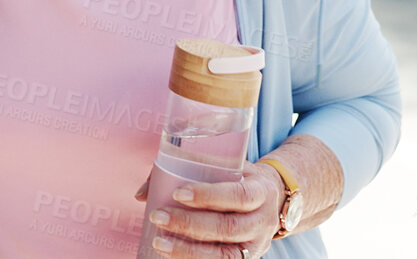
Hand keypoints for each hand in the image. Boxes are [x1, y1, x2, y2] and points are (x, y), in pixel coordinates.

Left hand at [138, 162, 283, 257]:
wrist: (273, 201)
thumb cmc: (237, 179)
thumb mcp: (224, 166)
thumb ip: (184, 170)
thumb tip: (142, 194)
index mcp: (261, 191)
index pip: (238, 195)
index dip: (209, 196)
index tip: (177, 193)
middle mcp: (263, 220)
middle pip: (229, 227)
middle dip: (190, 224)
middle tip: (158, 217)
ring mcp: (256, 245)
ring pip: (226, 255)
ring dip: (189, 251)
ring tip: (160, 243)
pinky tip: (173, 257)